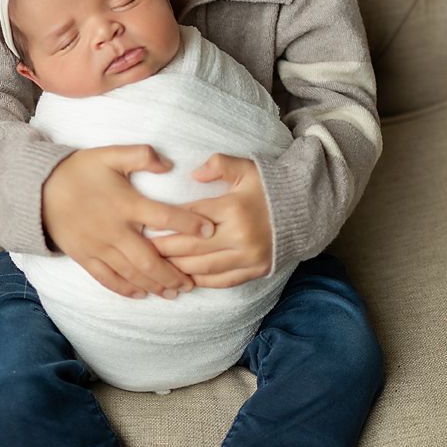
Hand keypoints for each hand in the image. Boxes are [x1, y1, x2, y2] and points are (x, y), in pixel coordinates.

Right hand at [41, 145, 215, 298]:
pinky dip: (126, 290)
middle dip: (174, 273)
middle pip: (150, 259)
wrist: (38, 188)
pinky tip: (141, 295)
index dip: (189, 224)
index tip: (209, 231)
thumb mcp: (110, 154)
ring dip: (155, 285)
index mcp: (125, 204)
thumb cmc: (79, 169)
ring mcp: (99, 247)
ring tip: (175, 292)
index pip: (164, 217)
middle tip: (192, 282)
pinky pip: (108, 279)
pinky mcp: (85, 257)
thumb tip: (169, 164)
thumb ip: (141, 155)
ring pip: (132, 274)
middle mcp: (115, 230)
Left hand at [152, 154, 272, 287]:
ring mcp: (249, 257)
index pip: (191, 217)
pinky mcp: (256, 271)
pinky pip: (222, 281)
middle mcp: (241, 236)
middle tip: (142, 249)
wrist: (304, 209)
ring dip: (177, 268)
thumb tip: (194, 174)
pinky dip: (201, 280)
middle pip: (192, 247)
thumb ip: (220, 165)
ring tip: (157, 265)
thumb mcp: (247, 168)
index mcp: (234, 209)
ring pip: (203, 267)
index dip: (166, 222)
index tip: (145, 225)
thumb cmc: (270, 187)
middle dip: (164, 249)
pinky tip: (184, 277)